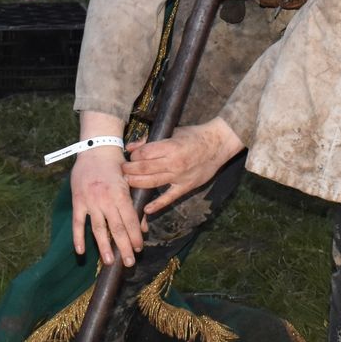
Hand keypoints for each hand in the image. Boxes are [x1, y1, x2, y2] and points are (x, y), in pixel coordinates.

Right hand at [71, 146, 140, 266]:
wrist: (96, 149)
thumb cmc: (117, 167)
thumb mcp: (130, 182)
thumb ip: (136, 205)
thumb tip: (143, 228)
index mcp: (121, 194)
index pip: (130, 220)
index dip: (135, 236)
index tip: (139, 249)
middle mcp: (106, 199)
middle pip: (116, 228)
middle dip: (123, 247)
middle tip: (128, 263)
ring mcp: (90, 201)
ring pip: (98, 229)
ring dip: (103, 246)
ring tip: (109, 262)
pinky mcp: (77, 201)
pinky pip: (77, 222)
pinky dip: (78, 237)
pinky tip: (81, 251)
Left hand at [123, 119, 242, 215]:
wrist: (217, 145)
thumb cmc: (194, 136)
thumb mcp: (172, 132)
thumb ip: (150, 140)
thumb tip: (131, 147)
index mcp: (170, 147)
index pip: (144, 154)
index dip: (133, 156)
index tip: (130, 156)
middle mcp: (174, 163)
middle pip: (144, 169)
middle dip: (129, 170)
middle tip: (122, 170)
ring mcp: (180, 177)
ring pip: (152, 183)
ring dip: (137, 183)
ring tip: (127, 182)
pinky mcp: (186, 187)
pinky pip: (169, 198)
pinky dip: (157, 205)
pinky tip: (146, 209)